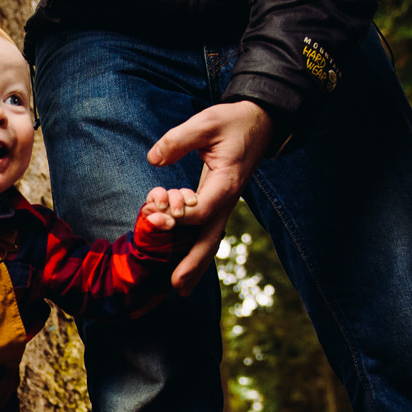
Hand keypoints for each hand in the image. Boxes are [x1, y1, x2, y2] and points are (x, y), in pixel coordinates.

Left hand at [146, 100, 272, 294]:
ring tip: (180, 290)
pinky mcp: (218, 204)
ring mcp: (224, 205)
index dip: (176, 218)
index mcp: (226, 184)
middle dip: (193, 264)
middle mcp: (227, 201)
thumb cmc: (233, 121)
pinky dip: (196, 251)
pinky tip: (183, 267)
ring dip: (196, 266)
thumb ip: (179, 139)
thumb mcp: (206, 122)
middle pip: (211, 240)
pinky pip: (206, 232)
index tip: (153, 217)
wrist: (259, 122)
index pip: (201, 211)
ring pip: (210, 241)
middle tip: (175, 286)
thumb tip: (154, 159)